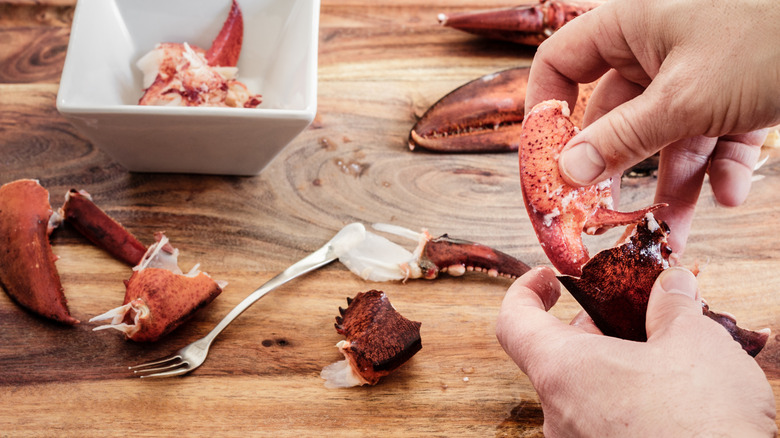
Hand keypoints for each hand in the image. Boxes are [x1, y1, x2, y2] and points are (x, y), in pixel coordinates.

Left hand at [496, 266, 776, 436]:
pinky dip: (625, 401)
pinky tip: (671, 399)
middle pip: (558, 355)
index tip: (549, 278)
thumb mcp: (695, 341)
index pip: (513, 321)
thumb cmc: (704, 420)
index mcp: (562, 370)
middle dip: (595, 330)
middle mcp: (558, 412)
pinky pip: (601, 421)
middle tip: (638, 317)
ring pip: (583, 390)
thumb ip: (673, 306)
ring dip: (616, 367)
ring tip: (667, 358)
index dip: (525, 291)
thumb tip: (671, 286)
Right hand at [525, 0, 779, 252]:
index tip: (548, 162)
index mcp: (631, 25)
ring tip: (672, 232)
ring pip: (668, 131)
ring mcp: (700, 67)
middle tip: (605, 216)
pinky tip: (729, 193)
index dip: (547, 110)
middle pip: (615, 111)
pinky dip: (720, 164)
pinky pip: (714, 131)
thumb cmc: (771, 37)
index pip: (562, 62)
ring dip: (672, 181)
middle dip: (618, 168)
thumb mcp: (685, 98)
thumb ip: (621, 139)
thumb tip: (567, 173)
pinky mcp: (738, 88)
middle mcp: (658, 44)